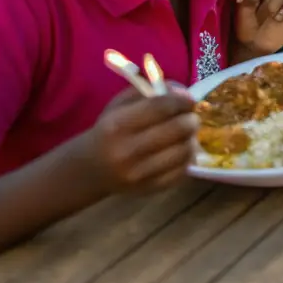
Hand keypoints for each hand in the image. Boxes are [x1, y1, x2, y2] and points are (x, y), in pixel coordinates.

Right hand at [78, 86, 198, 194]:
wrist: (90, 170)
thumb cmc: (108, 131)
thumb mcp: (119, 105)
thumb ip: (149, 93)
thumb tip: (182, 93)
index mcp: (118, 125)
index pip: (161, 107)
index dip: (182, 101)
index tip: (190, 100)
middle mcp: (127, 151)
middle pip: (178, 129)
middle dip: (191, 119)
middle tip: (190, 116)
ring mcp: (139, 174)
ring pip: (184, 151)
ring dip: (191, 138)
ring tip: (186, 134)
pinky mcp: (150, 189)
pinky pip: (182, 171)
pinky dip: (187, 158)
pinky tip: (180, 150)